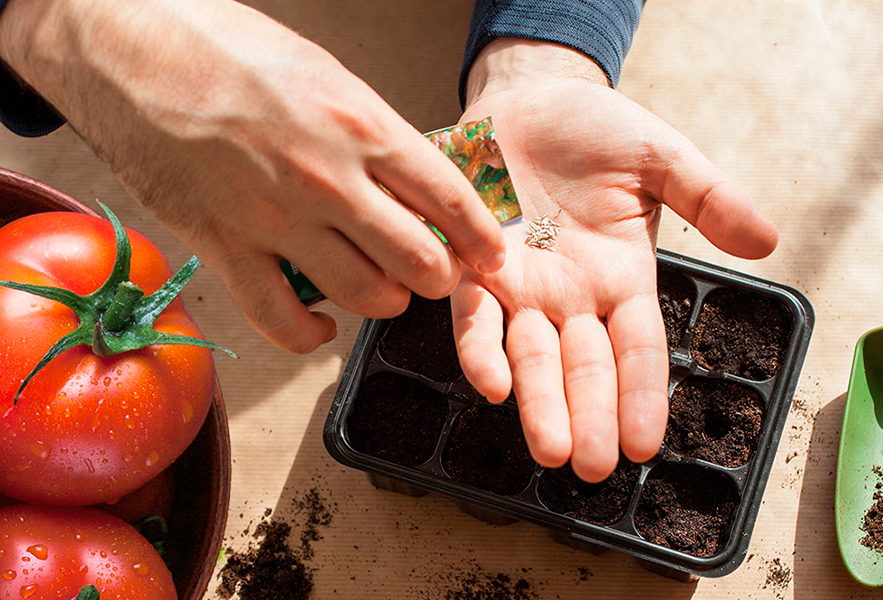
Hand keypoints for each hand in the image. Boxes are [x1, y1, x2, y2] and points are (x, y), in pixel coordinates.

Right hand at [0, 0, 504, 352]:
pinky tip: (323, 322)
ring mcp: (276, 220)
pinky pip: (284, 321)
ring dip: (386, 301)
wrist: (128, 47)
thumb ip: (374, 135)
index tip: (490, 253)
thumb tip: (416, 180)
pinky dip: (312, 333)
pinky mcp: (226, 248)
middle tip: (436, 271)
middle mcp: (328, 180)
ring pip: (366, 297)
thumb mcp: (326, 74)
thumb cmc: (227, 49)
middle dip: (439, 275)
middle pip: (420, 261)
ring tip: (385, 288)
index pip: (451, 199)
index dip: (482, 237)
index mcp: (360, 125)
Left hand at [453, 41, 776, 481]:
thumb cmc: (597, 130)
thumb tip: (767, 241)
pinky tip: (491, 382)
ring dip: (539, 402)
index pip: (638, 350)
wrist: (529, 97)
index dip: (642, 395)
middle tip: (592, 467)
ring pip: (532, 355)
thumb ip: (710, 197)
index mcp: (623, 279)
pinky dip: (480, 347)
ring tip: (551, 448)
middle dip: (588, 416)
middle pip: (584, 367)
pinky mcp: (475, 265)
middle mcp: (572, 296)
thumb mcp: (662, 159)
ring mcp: (523, 286)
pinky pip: (475, 315)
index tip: (645, 445)